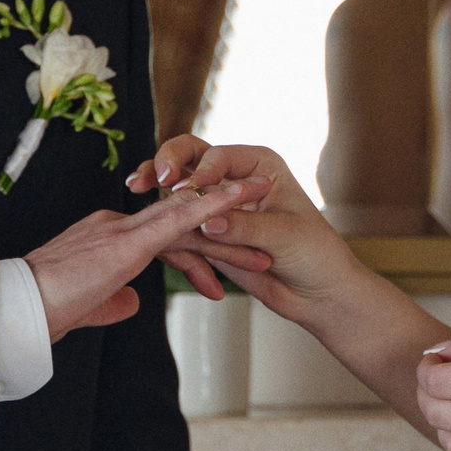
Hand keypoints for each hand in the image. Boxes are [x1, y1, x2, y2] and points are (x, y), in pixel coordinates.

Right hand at [26, 182, 265, 341]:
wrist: (19, 311)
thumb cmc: (43, 312)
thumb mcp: (89, 308)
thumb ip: (113, 301)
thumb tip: (132, 303)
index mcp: (111, 241)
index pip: (165, 237)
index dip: (200, 241)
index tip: (228, 247)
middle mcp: (120, 227)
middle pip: (183, 224)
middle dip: (225, 228)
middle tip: (260, 234)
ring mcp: (124, 231)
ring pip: (187, 216)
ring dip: (230, 213)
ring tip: (266, 207)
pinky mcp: (128, 241)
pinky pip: (177, 218)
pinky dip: (211, 206)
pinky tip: (237, 200)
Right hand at [126, 137, 357, 327]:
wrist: (316, 294)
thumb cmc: (315, 254)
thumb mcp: (284, 236)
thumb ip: (245, 226)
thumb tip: (207, 223)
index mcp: (258, 165)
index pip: (219, 156)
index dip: (201, 172)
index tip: (188, 191)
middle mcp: (235, 178)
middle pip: (191, 157)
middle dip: (167, 162)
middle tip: (149, 176)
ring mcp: (218, 206)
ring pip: (178, 187)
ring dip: (155, 184)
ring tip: (134, 187)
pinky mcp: (208, 234)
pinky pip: (179, 225)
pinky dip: (165, 225)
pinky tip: (148, 227)